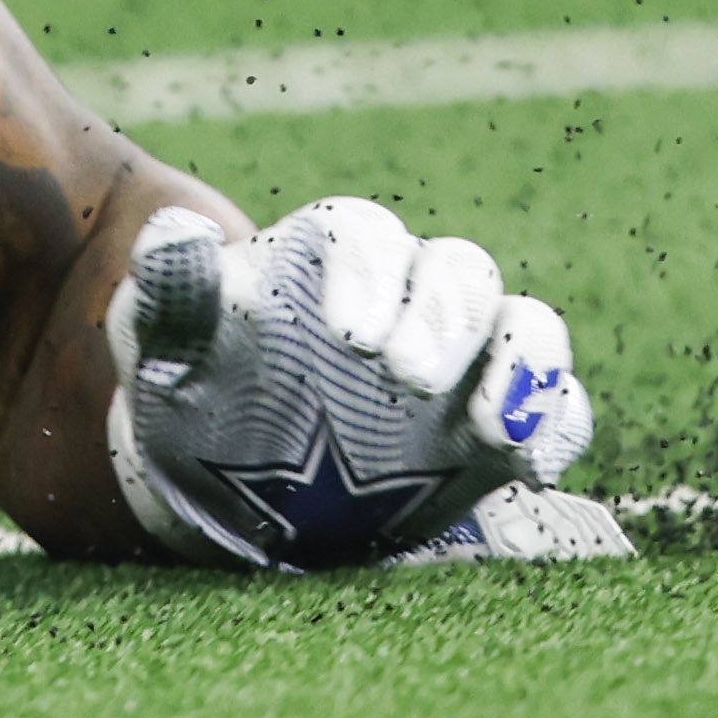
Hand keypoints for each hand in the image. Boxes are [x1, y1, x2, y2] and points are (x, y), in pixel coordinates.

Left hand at [106, 194, 595, 569]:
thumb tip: (174, 232)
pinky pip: (554, 409)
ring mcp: (464, 357)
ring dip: (524, 365)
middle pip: (458, 271)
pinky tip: (530, 467)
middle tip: (407, 378)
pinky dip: (553, 427)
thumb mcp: (162, 347)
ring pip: (525, 325)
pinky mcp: (497, 425)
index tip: (347, 337)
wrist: (222, 485)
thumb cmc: (193, 394)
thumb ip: (172, 293)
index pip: (364, 232)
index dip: (368, 272)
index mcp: (326, 258)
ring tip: (493, 428)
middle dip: (443, 319)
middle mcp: (408, 294)